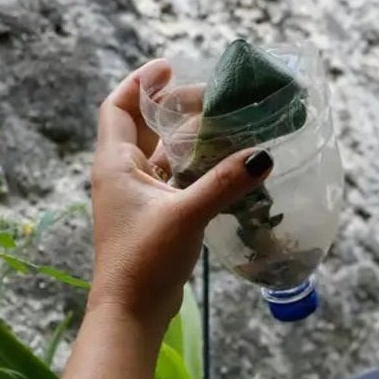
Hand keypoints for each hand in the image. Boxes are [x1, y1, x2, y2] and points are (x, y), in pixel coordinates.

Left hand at [86, 60, 273, 326]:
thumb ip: (225, 182)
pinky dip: (193, 167)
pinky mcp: (152, 218)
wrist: (130, 312)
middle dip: (173, 108)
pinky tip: (221, 166)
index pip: (119, 107)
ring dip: (185, 137)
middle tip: (210, 98)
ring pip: (160, 154)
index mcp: (115, 164)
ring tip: (220, 124)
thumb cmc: (145, 259)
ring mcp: (136, 198)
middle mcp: (121, 175)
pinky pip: (173, 179)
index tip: (168, 66)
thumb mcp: (187, 214)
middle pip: (143, 127)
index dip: (140, 82)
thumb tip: (263, 155)